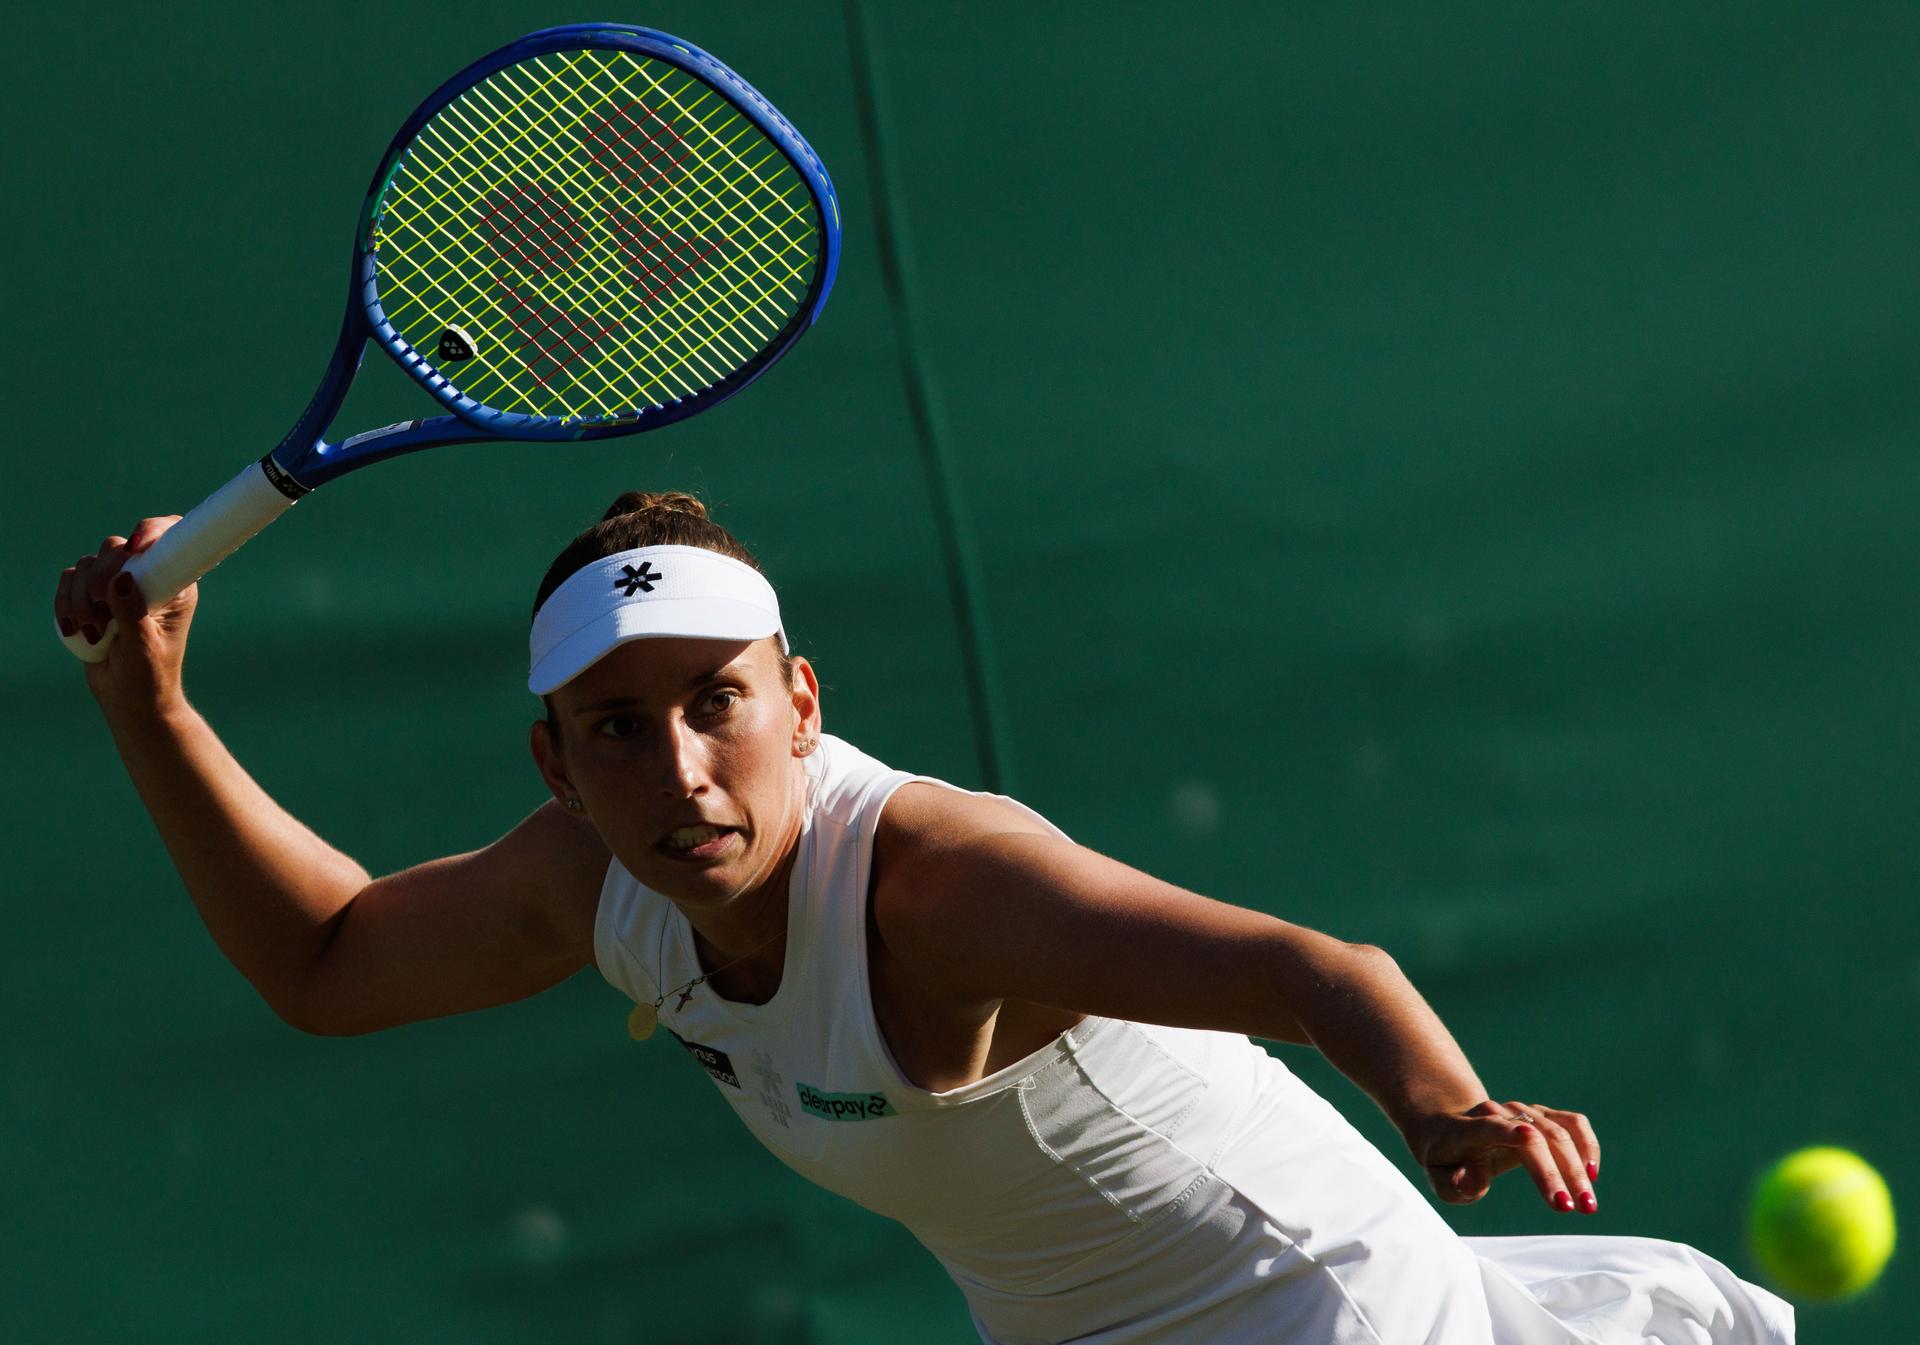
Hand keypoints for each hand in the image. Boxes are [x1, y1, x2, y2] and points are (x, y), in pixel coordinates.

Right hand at [54, 517, 196, 715]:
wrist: (128, 696)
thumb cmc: (148, 674)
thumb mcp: (144, 647)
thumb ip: (133, 613)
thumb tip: (122, 579)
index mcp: (174, 584)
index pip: (170, 538)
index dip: (151, 531)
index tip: (136, 546)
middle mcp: (146, 577)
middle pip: (116, 547)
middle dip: (100, 578)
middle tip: (102, 615)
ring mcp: (116, 583)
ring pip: (87, 565)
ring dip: (81, 599)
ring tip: (94, 632)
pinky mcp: (90, 594)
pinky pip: (68, 580)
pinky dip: (64, 602)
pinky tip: (74, 629)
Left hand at [1401, 1099, 1600, 1213]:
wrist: (1452, 1130)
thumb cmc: (1448, 1161)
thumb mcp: (1440, 1178)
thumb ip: (1454, 1183)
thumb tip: (1470, 1180)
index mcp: (1468, 1129)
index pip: (1488, 1126)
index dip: (1508, 1130)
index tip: (1528, 1138)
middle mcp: (1500, 1114)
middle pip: (1534, 1137)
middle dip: (1553, 1173)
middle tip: (1570, 1208)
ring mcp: (1524, 1112)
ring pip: (1558, 1132)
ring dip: (1576, 1168)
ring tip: (1587, 1204)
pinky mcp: (1544, 1116)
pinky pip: (1573, 1124)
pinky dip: (1587, 1145)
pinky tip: (1592, 1173)